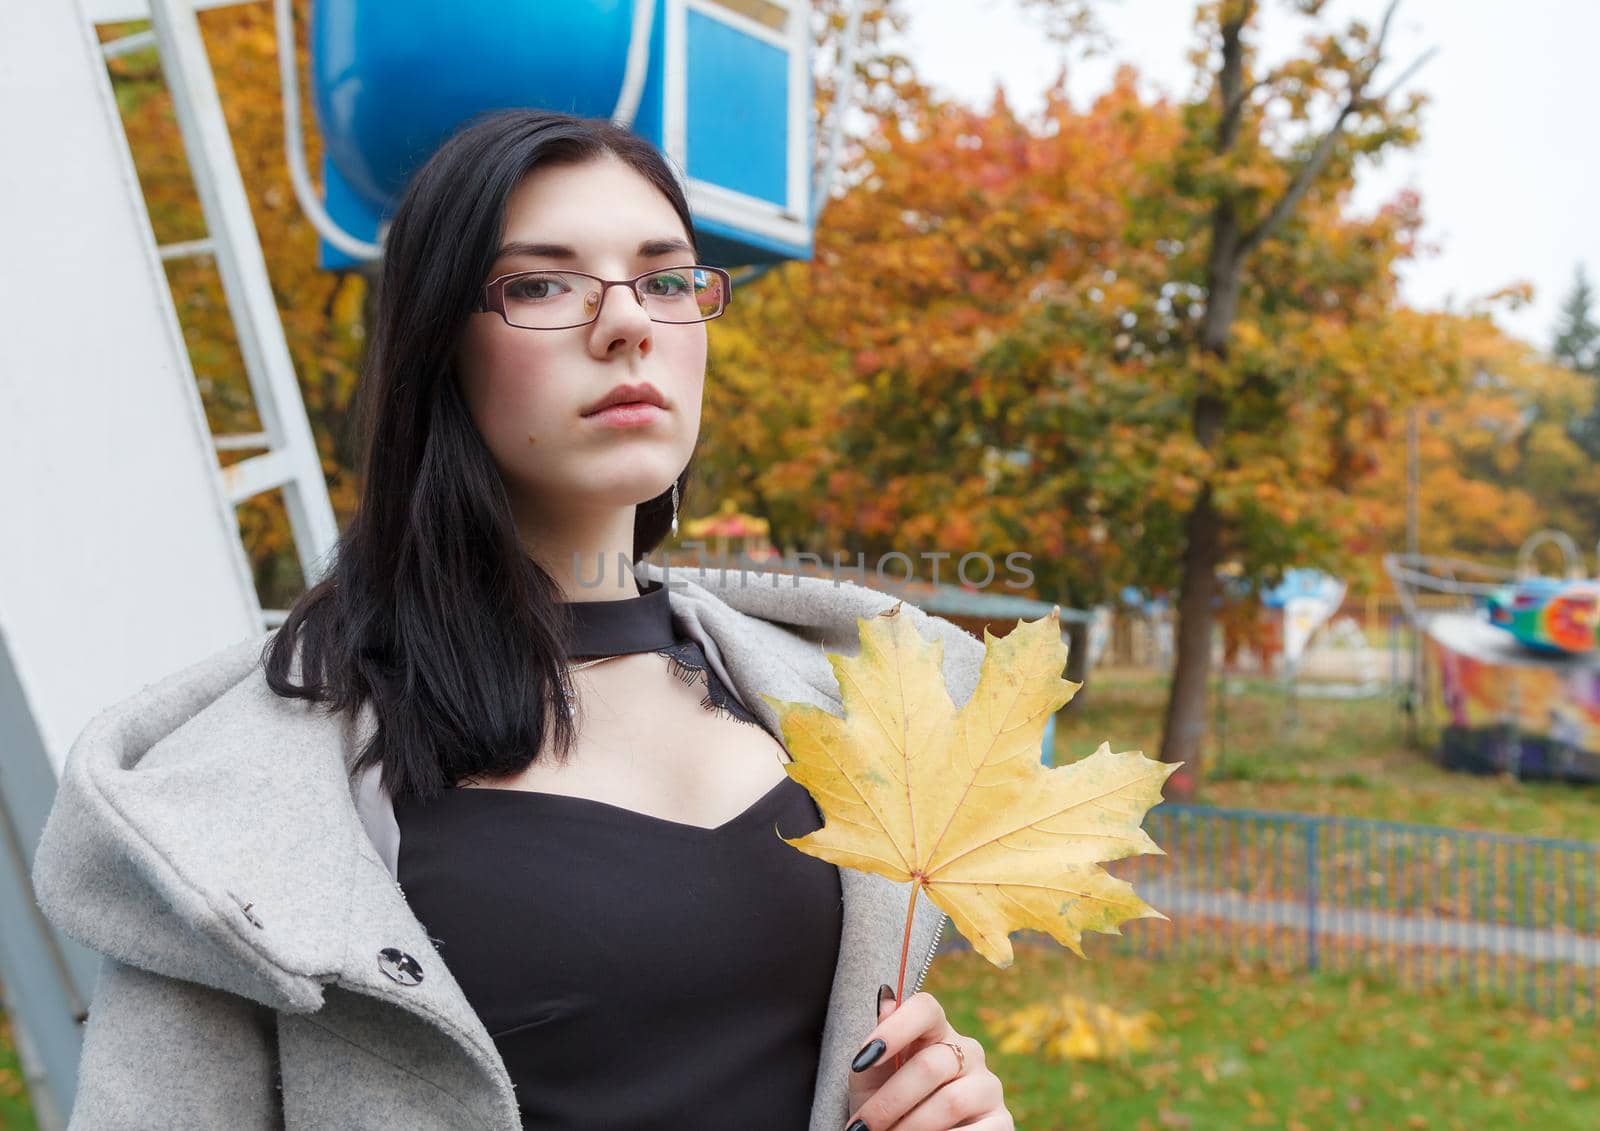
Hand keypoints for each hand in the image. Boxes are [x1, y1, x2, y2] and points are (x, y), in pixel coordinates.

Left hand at [843, 985, 1012, 1129]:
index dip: (894, 1029)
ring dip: (911, 1127)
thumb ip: (876, 1047)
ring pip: (950, 1101)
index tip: (861, 1060)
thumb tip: (885, 1002)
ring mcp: (988, 1086)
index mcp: (937, 1032)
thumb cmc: (889, 1106)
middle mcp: (969, 1052)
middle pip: (930, 1065)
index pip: (925, 1009)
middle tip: (862, 1127)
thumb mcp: (873, 1080)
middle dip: (890, 1101)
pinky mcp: (1002, 1123)